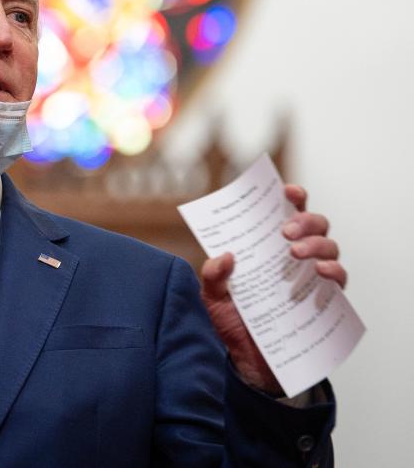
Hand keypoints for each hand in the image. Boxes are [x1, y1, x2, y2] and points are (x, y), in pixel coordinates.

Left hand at [199, 184, 346, 393]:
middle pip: (314, 223)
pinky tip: (319, 271)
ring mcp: (312, 275)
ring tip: (295, 253)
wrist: (251, 363)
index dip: (291, 196)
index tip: (287, 191)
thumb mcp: (213, 297)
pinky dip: (333, 270)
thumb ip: (213, 276)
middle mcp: (294, 255)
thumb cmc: (233, 321)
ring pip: (329, 245)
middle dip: (304, 220)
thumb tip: (226, 256)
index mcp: (268, 244)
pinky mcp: (325, 300)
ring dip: (316, 243)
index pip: (286, 211)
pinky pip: (340, 278)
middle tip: (285, 232)